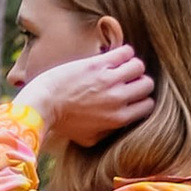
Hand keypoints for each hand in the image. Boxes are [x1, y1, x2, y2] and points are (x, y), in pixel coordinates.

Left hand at [23, 43, 154, 149]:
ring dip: (132, 65)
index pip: (148, 105)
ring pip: (139, 66)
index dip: (141, 98)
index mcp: (119, 119)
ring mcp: (110, 80)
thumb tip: (122, 125)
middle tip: (126, 79)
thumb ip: (110, 132)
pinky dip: (124, 52)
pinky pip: (125, 52)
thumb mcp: (89, 139)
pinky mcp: (98, 64)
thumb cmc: (63, 124)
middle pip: (147, 84)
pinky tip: (115, 56)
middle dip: (139, 81)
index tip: (131, 94)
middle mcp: (119, 100)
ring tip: (120, 66)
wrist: (42, 106)